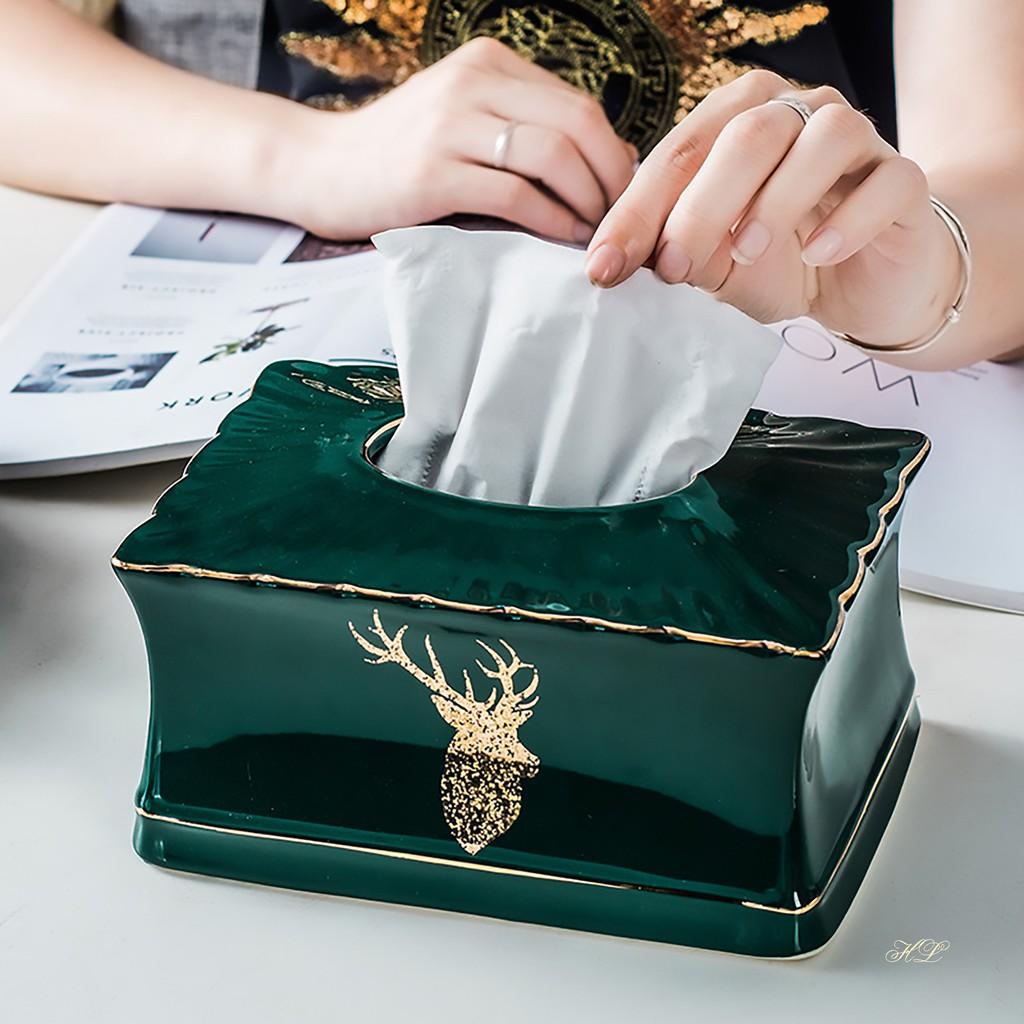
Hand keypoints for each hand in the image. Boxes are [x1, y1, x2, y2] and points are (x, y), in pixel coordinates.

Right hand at [289, 37, 635, 242]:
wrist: (319, 168)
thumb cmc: (399, 154)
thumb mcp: (463, 118)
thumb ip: (523, 128)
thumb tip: (606, 163)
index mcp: (488, 64)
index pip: (579, 106)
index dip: (614, 157)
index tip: (621, 200)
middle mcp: (472, 82)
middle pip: (578, 125)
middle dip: (612, 181)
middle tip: (618, 224)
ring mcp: (450, 125)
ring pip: (553, 156)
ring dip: (588, 202)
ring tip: (595, 236)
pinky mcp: (432, 173)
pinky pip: (515, 195)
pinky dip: (551, 220)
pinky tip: (561, 240)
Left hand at [585, 70, 960, 347]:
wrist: (864, 289)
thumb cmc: (782, 265)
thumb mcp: (714, 265)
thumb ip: (674, 252)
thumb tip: (615, 263)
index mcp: (738, 123)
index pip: (679, 154)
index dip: (637, 211)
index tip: (605, 268)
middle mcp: (797, 114)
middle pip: (747, 134)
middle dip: (700, 204)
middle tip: (674, 267)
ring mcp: (857, 140)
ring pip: (819, 139)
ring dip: (775, 200)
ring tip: (747, 252)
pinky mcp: (904, 179)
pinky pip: (884, 182)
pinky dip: (849, 218)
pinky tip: (819, 253)